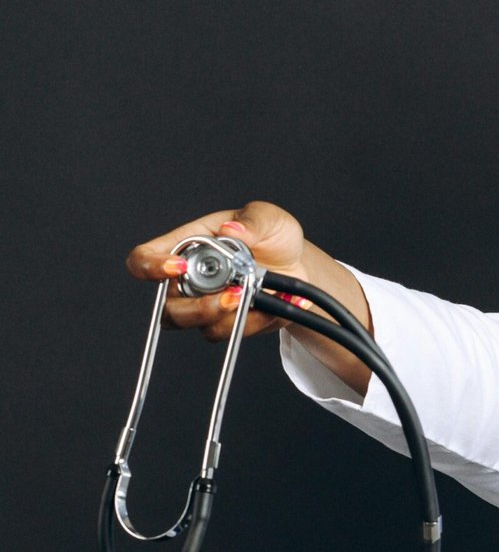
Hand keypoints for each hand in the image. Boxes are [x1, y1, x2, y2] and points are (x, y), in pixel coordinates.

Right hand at [125, 200, 308, 342]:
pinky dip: (253, 322)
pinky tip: (272, 304)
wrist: (301, 264)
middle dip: (197, 307)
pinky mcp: (229, 323)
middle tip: (232, 295)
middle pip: (167, 308)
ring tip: (252, 297)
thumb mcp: (268, 218)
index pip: (144, 259)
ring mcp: (207, 304)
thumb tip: (231, 229)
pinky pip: (230, 333)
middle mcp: (189, 280)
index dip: (150, 267)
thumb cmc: (274, 236)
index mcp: (186, 247)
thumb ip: (252, 222)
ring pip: (195, 325)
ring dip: (223, 317)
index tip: (176, 267)